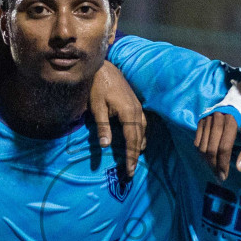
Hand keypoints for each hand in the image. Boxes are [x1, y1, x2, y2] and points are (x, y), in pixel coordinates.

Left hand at [88, 62, 146, 179]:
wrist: (103, 68)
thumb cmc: (97, 87)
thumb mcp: (96, 108)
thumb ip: (102, 127)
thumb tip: (105, 146)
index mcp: (128, 113)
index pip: (132, 140)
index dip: (131, 156)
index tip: (130, 170)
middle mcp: (137, 111)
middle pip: (139, 138)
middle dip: (135, 155)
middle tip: (131, 171)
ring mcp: (138, 108)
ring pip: (143, 132)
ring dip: (139, 147)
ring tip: (135, 160)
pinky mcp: (136, 105)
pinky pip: (143, 124)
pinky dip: (141, 136)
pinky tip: (137, 142)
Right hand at [196, 93, 240, 180]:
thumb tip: (239, 168)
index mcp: (232, 119)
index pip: (224, 146)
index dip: (223, 163)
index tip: (224, 176)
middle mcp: (216, 117)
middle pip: (211, 148)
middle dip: (214, 165)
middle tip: (219, 177)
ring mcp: (207, 118)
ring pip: (202, 146)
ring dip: (207, 161)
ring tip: (215, 169)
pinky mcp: (201, 120)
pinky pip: (197, 141)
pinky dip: (201, 153)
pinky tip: (209, 159)